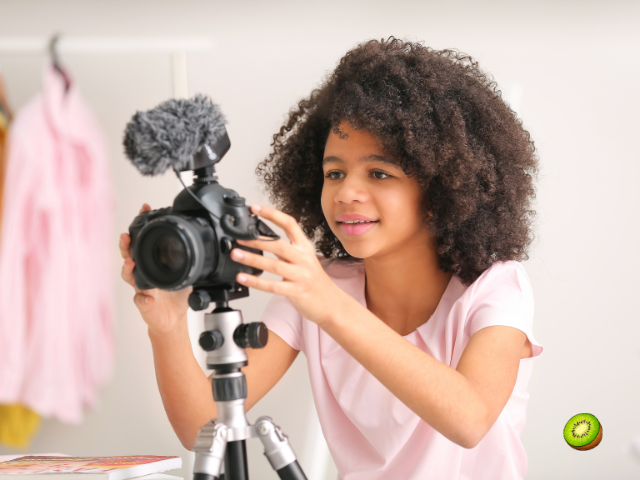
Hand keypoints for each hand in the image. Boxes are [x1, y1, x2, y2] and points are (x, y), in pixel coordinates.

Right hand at [120, 203, 192, 334]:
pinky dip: (143, 299)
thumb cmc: (177, 294)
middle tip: (126, 236)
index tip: (144, 210)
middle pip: (129, 255)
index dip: (141, 226)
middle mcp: (143, 273)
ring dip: (128, 269)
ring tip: (130, 263)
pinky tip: (146, 298)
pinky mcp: (143, 304)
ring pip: (129, 276)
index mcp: (152, 263)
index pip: (143, 241)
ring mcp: (141, 288)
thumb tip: (198, 243)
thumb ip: (185, 259)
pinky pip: (140, 300)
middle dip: (126, 245)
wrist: (173, 318)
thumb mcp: (186, 273)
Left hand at [230, 204, 346, 326]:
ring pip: (274, 264)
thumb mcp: (304, 259)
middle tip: (239, 238)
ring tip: (236, 255)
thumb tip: (260, 240)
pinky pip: (273, 286)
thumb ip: (285, 250)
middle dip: (256, 240)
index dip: (272, 214)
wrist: (330, 303)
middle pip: (279, 244)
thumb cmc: (313, 281)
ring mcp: (300, 275)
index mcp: (304, 247)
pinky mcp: (296, 291)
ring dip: (253, 259)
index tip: (255, 208)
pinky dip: (256, 282)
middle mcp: (303, 258)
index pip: (289, 224)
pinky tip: (243, 278)